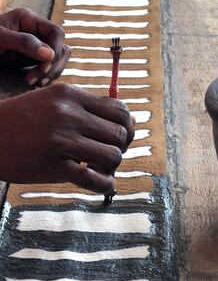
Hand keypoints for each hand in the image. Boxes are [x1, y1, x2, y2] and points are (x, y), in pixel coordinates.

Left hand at [0, 8, 69, 86]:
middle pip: (61, 49)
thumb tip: (51, 54)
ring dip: (50, 74)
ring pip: (58, 61)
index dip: (55, 50)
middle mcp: (36, 32)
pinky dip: (45, 77)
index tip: (44, 66)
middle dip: (53, 66)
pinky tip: (33, 82)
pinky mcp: (33, 60)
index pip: (57, 33)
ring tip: (33, 82)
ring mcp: (37, 47)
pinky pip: (49, 69)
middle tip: (37, 79)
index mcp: (29, 20)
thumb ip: (25, 43)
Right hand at [0, 84, 134, 192]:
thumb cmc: (23, 121)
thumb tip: (132, 119)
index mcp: (70, 95)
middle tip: (106, 154)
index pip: (120, 111)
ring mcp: (61, 141)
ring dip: (111, 167)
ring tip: (98, 167)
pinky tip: (99, 183)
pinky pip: (96, 180)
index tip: (117, 137)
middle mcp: (68, 114)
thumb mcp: (54, 102)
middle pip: (121, 134)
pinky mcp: (55, 167)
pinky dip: (104, 185)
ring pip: (113, 156)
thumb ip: (92, 108)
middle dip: (120, 148)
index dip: (126, 127)